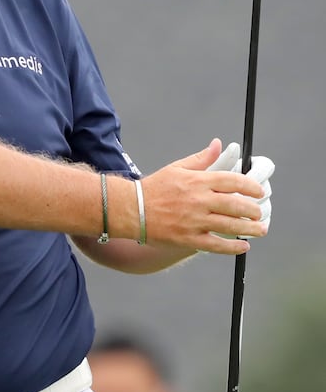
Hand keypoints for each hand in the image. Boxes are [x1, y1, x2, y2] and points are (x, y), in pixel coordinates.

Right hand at [140, 138, 270, 254]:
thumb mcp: (177, 168)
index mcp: (197, 181)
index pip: (232, 181)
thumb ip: (201, 158)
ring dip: (249, 229)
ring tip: (260, 230)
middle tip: (259, 213)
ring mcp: (194, 221)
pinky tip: (243, 246)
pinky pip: (216, 244)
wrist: (132, 209)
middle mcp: (198, 200)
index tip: (259, 191)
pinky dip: (232, 247)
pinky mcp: (188, 239)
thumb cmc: (154, 187)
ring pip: (230, 225)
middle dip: (253, 210)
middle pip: (235, 204)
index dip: (250, 186)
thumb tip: (218, 144)